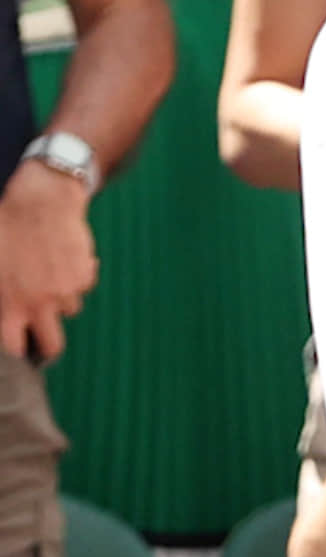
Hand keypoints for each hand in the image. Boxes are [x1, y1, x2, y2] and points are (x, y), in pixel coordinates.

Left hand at [0, 160, 97, 360]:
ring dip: (60, 301)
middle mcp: (41, 303)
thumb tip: (3, 312)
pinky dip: (75, 277)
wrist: (42, 199)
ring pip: (68, 310)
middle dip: (47, 347)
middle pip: (53, 346)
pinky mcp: (85, 273)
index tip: (16, 356)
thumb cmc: (6, 229)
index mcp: (10, 305)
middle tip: (41, 336)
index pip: (14, 351)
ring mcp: (66, 289)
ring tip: (47, 277)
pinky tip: (63, 260)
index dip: (16, 357)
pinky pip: (82, 285)